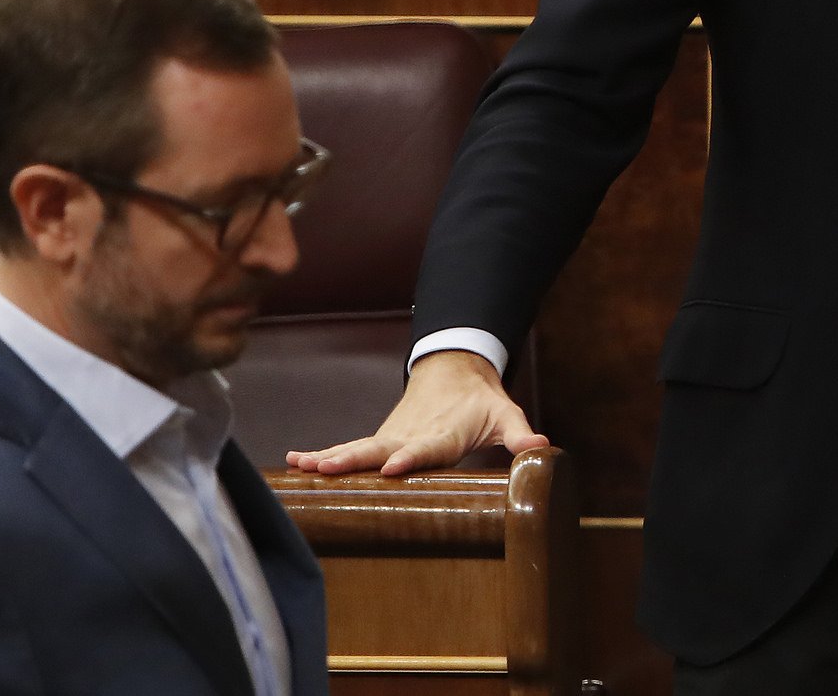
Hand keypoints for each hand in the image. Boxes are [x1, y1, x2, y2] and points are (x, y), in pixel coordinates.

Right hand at [284, 349, 548, 476]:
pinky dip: (323, 455)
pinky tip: (294, 464)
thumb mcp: (507, 414)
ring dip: (331, 457)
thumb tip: (543, 449)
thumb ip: (521, 434)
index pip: (426, 448)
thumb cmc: (482, 401)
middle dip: (355, 460)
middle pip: (380, 449)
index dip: (410, 457)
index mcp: (443, 434)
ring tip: (303, 466)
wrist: (455, 369)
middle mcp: (411, 436)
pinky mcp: (380, 440)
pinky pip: (349, 449)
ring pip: (358, 448)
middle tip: (328, 468)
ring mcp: (391, 437)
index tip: (391, 466)